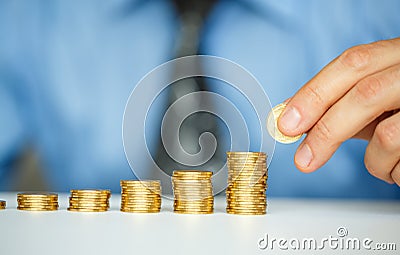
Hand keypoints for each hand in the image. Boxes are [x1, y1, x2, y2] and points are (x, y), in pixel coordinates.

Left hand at [277, 38, 399, 185]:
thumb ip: (338, 103)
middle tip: (304, 160)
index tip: (286, 122)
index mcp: (397, 56)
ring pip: (388, 135)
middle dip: (327, 131)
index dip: (314, 93)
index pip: (352, 64)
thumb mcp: (376, 98)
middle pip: (365, 94)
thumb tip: (291, 116)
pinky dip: (394, 173)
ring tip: (381, 163)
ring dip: (374, 162)